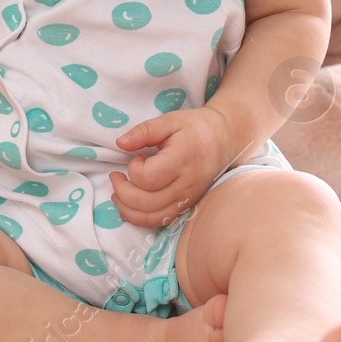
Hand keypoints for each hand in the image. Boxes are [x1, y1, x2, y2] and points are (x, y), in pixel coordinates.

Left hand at [109, 108, 238, 228]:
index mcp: (183, 159)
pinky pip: (161, 221)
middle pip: (147, 202)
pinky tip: (129, 207)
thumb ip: (144, 131)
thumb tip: (120, 143)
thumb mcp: (169, 120)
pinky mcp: (187, 206)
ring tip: (117, 193)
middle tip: (116, 176)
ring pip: (153, 217)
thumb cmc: (195, 127)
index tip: (137, 157)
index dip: (134, 169)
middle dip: (123, 192)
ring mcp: (189, 198)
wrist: (224, 140)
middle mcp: (187, 184)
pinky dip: (141, 218)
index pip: (149, 177)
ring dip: (128, 209)